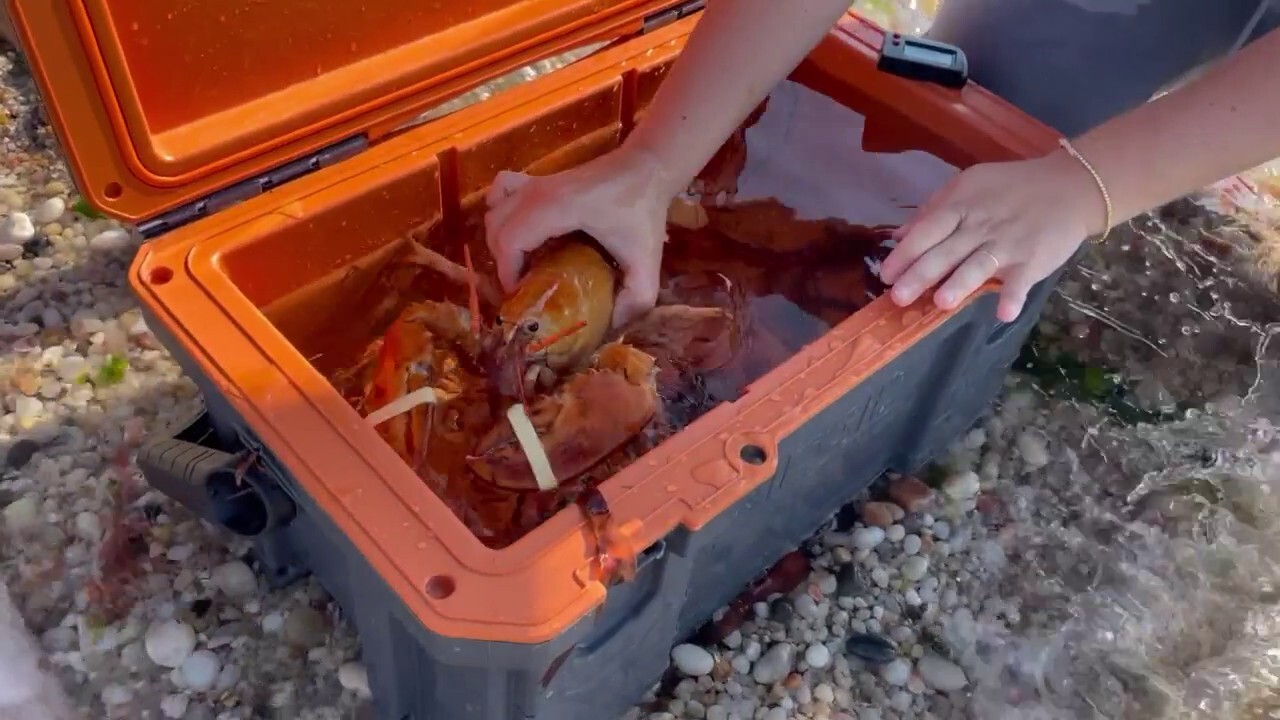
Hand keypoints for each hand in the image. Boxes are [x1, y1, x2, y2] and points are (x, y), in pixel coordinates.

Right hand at [484, 146, 673, 327]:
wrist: (646, 168)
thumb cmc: (644, 211)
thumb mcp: (646, 262)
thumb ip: (634, 300)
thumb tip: (610, 330)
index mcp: (556, 208)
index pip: (509, 242)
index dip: (508, 275)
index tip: (523, 298)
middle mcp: (537, 192)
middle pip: (496, 230)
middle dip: (503, 264)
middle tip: (524, 287)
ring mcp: (535, 182)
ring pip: (494, 211)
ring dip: (500, 241)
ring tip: (521, 264)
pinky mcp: (538, 180)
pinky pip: (501, 192)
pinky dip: (500, 211)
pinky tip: (519, 231)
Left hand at [878, 151, 1103, 322]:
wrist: (1070, 186)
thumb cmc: (1012, 188)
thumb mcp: (969, 185)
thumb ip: (933, 209)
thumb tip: (899, 235)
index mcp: (961, 207)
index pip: (927, 231)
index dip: (905, 254)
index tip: (885, 275)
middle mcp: (980, 226)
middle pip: (945, 252)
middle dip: (920, 275)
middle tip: (898, 298)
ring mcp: (1007, 244)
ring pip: (979, 265)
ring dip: (961, 284)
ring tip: (942, 303)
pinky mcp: (1033, 259)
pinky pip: (1021, 280)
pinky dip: (1014, 296)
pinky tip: (1004, 313)